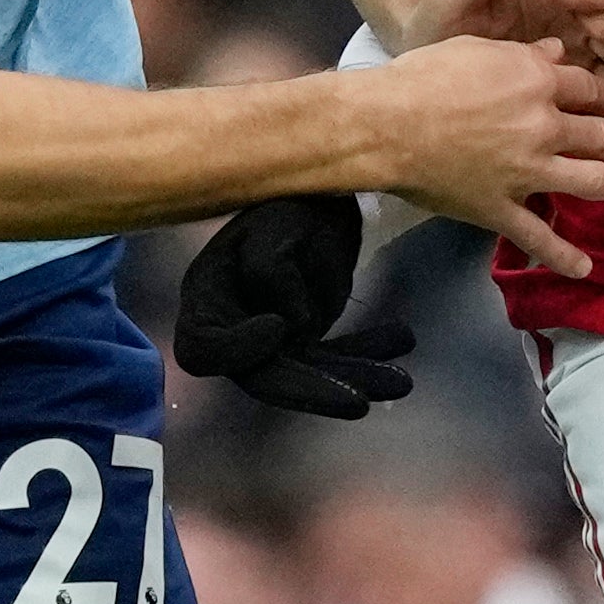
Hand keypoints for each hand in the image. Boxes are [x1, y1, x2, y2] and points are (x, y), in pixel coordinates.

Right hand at [173, 190, 409, 415]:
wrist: (314, 201)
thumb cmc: (281, 203)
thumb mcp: (271, 225)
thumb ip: (270, 270)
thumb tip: (294, 327)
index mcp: (206, 298)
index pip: (201, 348)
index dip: (235, 350)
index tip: (278, 326)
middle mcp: (232, 330)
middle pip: (263, 376)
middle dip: (312, 390)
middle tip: (358, 403)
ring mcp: (269, 343)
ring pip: (308, 376)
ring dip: (354, 379)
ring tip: (401, 382)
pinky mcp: (305, 344)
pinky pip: (335, 360)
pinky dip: (368, 355)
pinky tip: (401, 339)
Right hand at [350, 40, 603, 273]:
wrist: (384, 125)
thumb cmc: (424, 76)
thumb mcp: (478, 47)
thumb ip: (524, 53)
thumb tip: (557, 51)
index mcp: (539, 81)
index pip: (593, 89)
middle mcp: (544, 126)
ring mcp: (527, 171)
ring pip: (595, 182)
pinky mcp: (502, 207)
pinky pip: (539, 235)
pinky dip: (563, 256)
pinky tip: (586, 267)